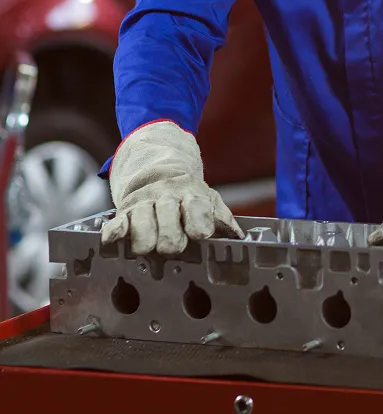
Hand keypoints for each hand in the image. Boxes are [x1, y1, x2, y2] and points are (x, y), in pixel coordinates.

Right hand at [101, 120, 243, 255]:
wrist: (154, 166)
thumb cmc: (185, 193)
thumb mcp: (207, 198)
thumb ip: (222, 217)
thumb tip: (238, 236)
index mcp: (191, 194)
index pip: (196, 206)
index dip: (198, 221)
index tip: (201, 234)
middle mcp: (167, 197)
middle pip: (168, 221)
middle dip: (171, 239)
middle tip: (174, 247)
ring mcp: (144, 203)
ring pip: (142, 224)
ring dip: (146, 240)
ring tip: (150, 246)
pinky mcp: (124, 211)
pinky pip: (117, 223)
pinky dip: (114, 232)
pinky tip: (112, 240)